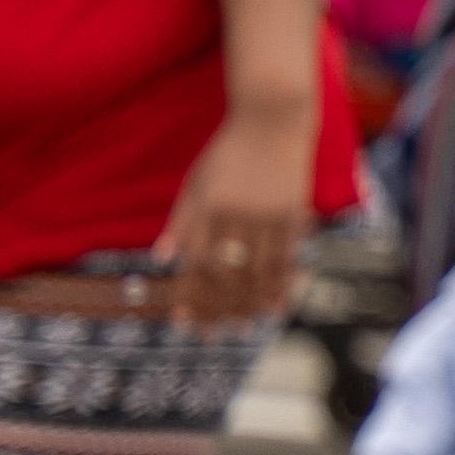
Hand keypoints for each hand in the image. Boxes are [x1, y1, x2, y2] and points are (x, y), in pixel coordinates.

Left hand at [167, 97, 317, 337]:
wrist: (272, 117)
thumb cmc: (229, 148)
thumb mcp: (197, 181)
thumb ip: (181, 220)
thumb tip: (162, 258)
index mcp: (207, 208)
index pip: (194, 263)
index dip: (189, 296)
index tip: (184, 324)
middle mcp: (235, 216)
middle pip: (226, 274)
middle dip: (219, 309)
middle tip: (215, 337)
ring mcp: (267, 216)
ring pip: (257, 270)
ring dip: (250, 303)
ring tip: (247, 328)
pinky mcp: (292, 213)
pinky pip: (287, 256)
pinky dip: (281, 283)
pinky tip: (278, 303)